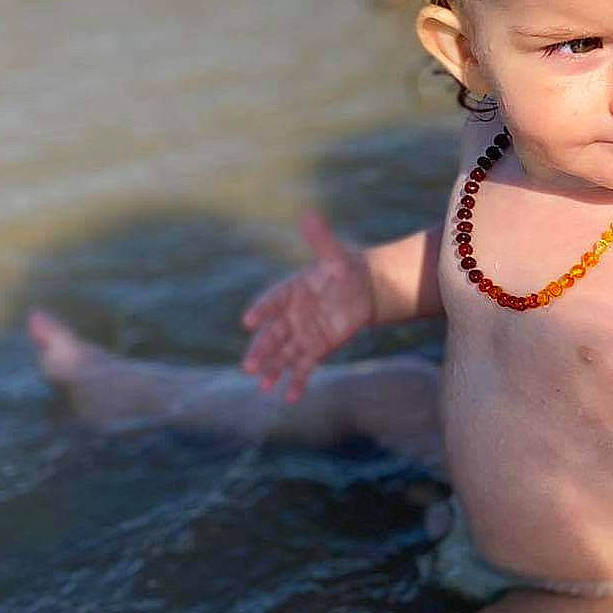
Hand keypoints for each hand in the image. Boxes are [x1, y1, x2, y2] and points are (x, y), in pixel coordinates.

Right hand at [240, 211, 374, 400]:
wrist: (365, 288)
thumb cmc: (345, 267)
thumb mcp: (335, 255)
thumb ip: (320, 239)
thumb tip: (309, 215)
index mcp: (291, 290)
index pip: (272, 301)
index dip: (262, 310)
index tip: (249, 321)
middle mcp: (292, 315)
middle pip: (273, 334)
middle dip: (261, 350)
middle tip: (248, 366)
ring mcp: (303, 333)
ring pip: (284, 354)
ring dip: (273, 369)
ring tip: (262, 386)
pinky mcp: (317, 347)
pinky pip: (305, 366)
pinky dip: (298, 381)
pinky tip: (289, 397)